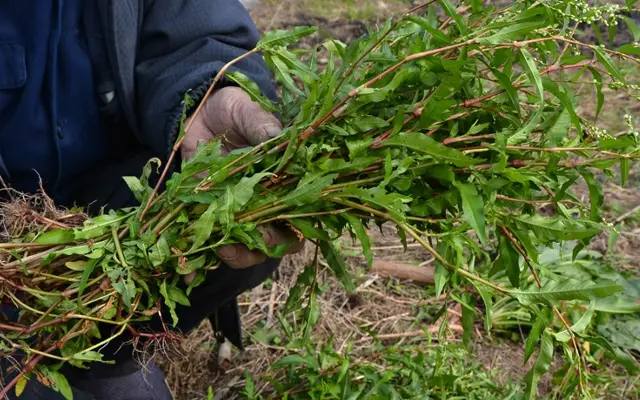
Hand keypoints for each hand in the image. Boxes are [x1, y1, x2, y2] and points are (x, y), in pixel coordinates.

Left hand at [181, 87, 303, 275]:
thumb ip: (262, 126)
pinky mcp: (208, 217)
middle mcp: (266, 205)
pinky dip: (196, 264)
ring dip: (231, 256)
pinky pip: (206, 245)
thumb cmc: (234, 109)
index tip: (278, 229)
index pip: (300, 215)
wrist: (199, 111)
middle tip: (237, 244)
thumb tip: (277, 137)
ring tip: (215, 251)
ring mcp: (237, 214)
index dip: (294, 229)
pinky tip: (187, 277)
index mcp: (286, 182)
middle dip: (257, 249)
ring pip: (243, 249)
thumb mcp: (248, 111)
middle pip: (273, 242)